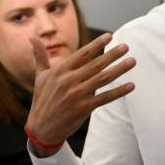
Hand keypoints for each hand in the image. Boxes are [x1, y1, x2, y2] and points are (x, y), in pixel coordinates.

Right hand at [26, 33, 135, 156]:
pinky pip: (105, 97)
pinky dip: (119, 91)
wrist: (41, 128)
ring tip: (132, 61)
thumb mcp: (40, 76)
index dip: (97, 44)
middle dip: (113, 54)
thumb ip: (40, 56)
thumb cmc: (42, 99)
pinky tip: (131, 85)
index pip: (82, 54)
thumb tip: (32, 37)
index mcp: (60, 71)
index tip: (110, 36)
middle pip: (96, 64)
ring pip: (103, 79)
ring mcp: (77, 95)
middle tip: (126, 47)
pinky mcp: (84, 108)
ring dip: (120, 69)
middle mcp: (69, 81)